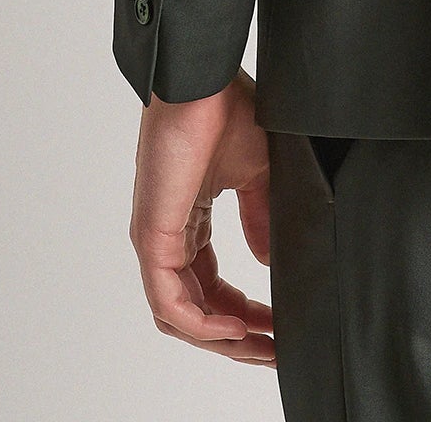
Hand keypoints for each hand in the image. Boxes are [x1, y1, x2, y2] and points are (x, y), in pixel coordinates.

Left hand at [130, 69, 274, 365]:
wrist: (203, 79)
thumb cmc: (225, 108)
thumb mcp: (256, 173)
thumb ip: (260, 217)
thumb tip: (269, 261)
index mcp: (189, 220)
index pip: (212, 286)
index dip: (246, 312)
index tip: (278, 326)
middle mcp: (167, 236)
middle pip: (196, 310)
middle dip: (238, 337)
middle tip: (273, 350)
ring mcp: (156, 240)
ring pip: (181, 315)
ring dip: (221, 338)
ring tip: (260, 345)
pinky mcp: (152, 237)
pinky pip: (170, 302)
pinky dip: (202, 324)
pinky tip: (236, 328)